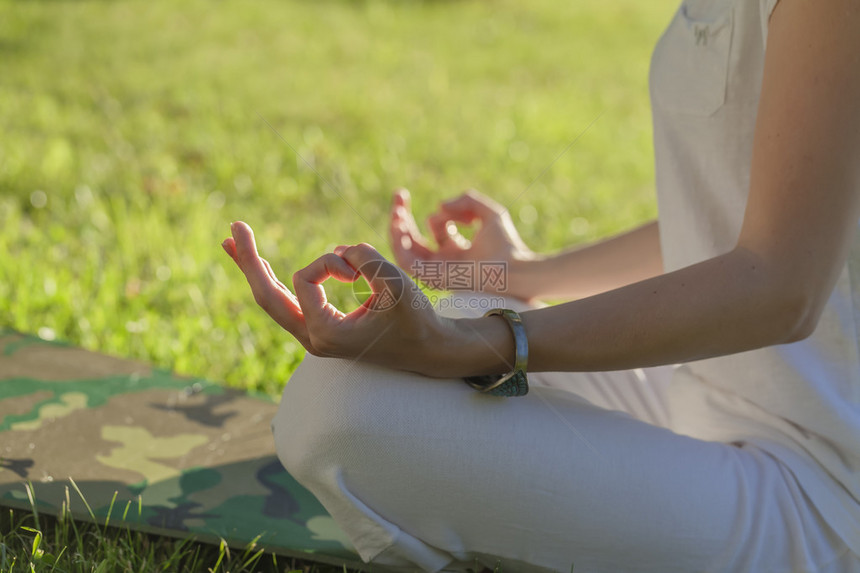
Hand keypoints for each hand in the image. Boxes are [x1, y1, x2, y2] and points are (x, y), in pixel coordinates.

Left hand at [222, 221, 455, 373]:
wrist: (429, 350)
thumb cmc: (416, 320)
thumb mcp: (396, 283)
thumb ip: (367, 259)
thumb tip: (341, 251)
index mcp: (326, 334)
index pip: (305, 279)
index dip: (330, 262)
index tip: (358, 271)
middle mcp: (313, 339)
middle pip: (266, 296)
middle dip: (249, 261)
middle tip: (233, 228)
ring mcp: (313, 337)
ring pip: (271, 299)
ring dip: (254, 268)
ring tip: (232, 241)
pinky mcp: (320, 329)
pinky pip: (286, 301)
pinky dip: (271, 278)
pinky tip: (259, 263)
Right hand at [389, 189, 535, 298]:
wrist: (514, 268)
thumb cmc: (507, 245)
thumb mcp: (490, 213)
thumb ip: (467, 200)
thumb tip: (440, 206)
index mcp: (457, 248)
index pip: (435, 227)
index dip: (441, 213)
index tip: (461, 211)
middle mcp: (444, 260)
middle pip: (413, 239)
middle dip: (403, 216)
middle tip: (399, 195)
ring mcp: (436, 270)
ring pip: (405, 251)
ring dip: (397, 229)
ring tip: (397, 209)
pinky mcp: (432, 277)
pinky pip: (406, 263)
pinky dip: (398, 244)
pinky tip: (398, 224)